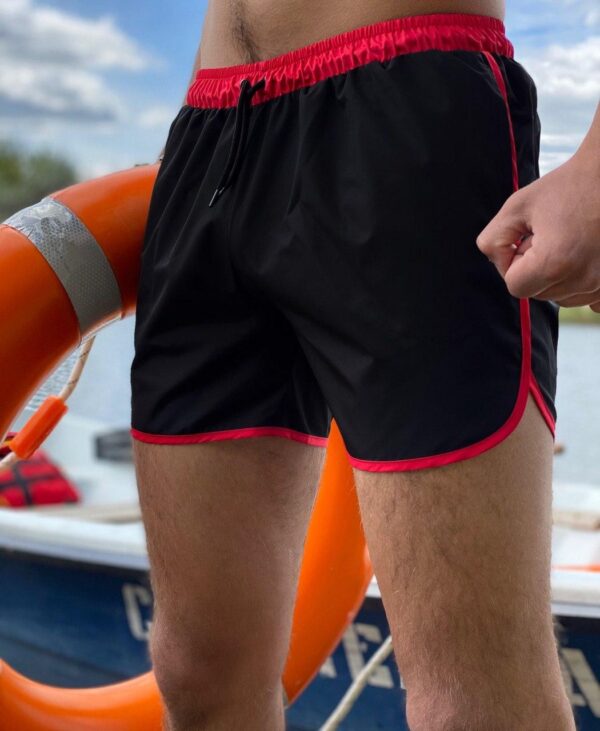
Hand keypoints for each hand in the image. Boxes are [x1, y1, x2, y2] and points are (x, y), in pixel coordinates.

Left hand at [477, 150, 599, 310]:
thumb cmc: (567, 187)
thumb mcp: (516, 207)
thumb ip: (493, 242)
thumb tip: (500, 265)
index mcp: (554, 263)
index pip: (515, 286)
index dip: (515, 262)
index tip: (529, 238)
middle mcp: (582, 280)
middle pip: (539, 293)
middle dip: (537, 268)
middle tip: (553, 235)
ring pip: (561, 297)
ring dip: (558, 276)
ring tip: (570, 242)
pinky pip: (588, 301)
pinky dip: (582, 283)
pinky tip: (586, 257)